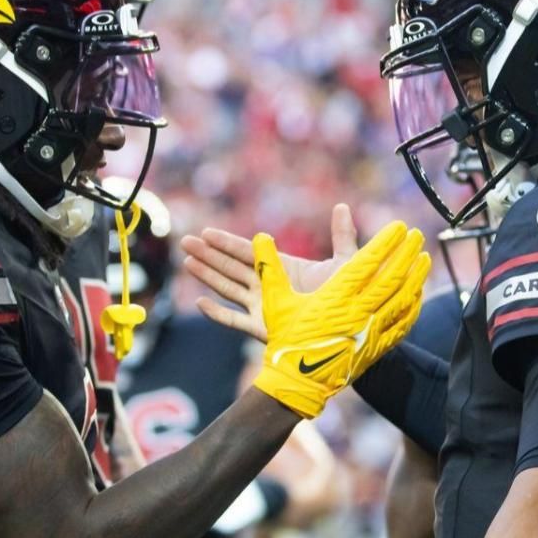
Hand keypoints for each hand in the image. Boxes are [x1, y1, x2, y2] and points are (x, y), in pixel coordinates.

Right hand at [183, 203, 362, 342]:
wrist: (352, 332)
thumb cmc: (349, 300)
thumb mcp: (346, 263)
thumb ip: (342, 235)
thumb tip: (341, 206)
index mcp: (282, 268)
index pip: (248, 251)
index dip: (226, 242)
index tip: (207, 233)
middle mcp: (268, 286)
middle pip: (231, 267)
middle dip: (208, 254)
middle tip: (185, 241)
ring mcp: (263, 308)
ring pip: (228, 289)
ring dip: (207, 276)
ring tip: (186, 262)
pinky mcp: (262, 329)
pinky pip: (234, 321)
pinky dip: (217, 313)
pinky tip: (200, 302)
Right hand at [249, 221, 429, 417]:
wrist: (298, 384)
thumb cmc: (285, 341)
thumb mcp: (275, 303)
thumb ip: (269, 268)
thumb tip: (260, 235)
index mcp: (335, 298)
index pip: (368, 263)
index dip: (386, 243)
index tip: (399, 227)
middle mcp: (358, 312)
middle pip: (392, 278)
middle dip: (407, 254)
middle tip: (418, 236)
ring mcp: (370, 331)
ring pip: (402, 299)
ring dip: (416, 277)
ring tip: (426, 259)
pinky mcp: (376, 347)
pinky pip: (402, 324)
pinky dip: (413, 306)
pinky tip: (418, 295)